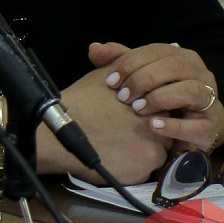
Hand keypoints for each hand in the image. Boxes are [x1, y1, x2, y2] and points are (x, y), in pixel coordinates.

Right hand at [36, 61, 171, 182]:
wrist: (60, 132)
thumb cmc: (82, 101)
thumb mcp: (107, 75)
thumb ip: (131, 67)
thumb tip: (156, 49)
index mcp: (153, 104)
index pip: (162, 112)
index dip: (144, 114)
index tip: (126, 116)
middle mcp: (159, 128)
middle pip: (161, 133)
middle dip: (145, 133)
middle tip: (120, 131)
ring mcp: (152, 152)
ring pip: (153, 154)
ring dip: (139, 151)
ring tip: (114, 145)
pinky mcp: (142, 173)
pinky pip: (142, 172)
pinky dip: (130, 167)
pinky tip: (112, 158)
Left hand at [90, 41, 223, 153]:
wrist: (192, 128)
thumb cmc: (161, 96)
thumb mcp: (140, 76)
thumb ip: (118, 61)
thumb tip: (93, 48)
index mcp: (182, 57)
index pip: (156, 51)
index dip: (130, 64)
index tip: (109, 81)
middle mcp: (200, 74)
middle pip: (173, 67)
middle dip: (143, 80)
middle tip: (122, 97)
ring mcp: (209, 100)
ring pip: (190, 90)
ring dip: (159, 98)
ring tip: (137, 109)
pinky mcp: (211, 127)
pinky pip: (196, 125)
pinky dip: (173, 126)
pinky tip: (152, 126)